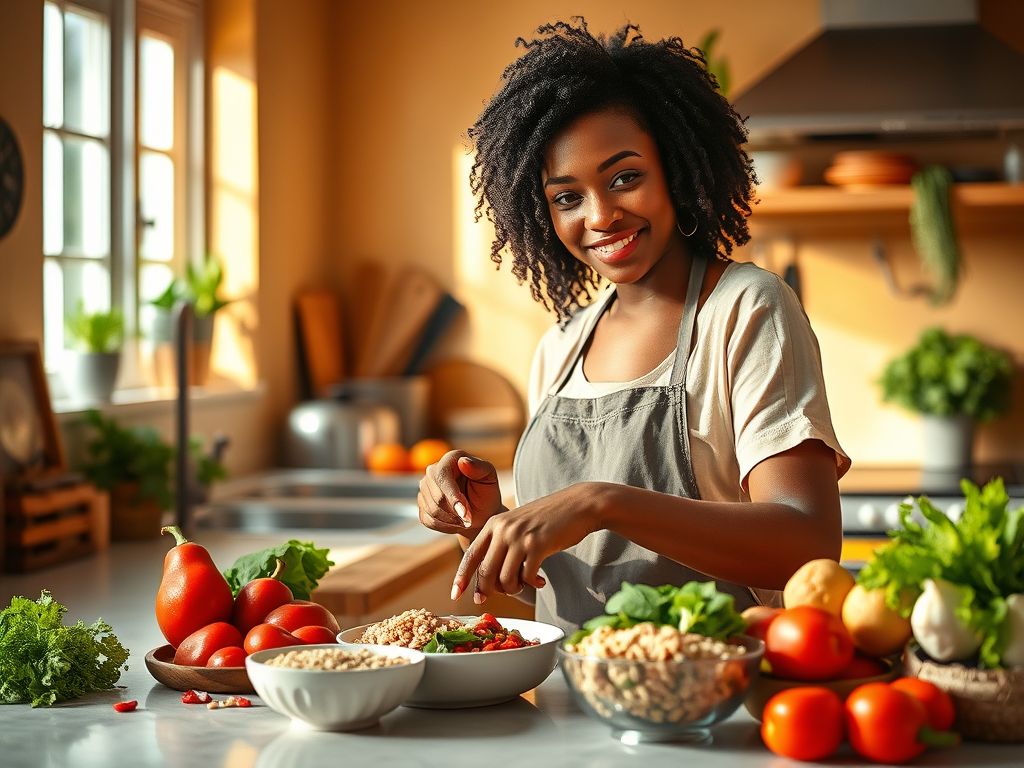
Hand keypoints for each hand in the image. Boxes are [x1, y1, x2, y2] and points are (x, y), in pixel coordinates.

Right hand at [417, 451, 504, 535]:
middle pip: (436, 496)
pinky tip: (456, 523)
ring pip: (432, 509)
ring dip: (451, 520)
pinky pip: (428, 519)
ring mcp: (425, 488)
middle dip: (455, 511)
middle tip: (469, 518)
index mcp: (450, 459)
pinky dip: (444, 526)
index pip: (442, 475)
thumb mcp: (489, 478)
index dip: (452, 495)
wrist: (480, 512)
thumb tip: (463, 461)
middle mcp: (433, 471)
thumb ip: (480, 467)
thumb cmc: (486, 493)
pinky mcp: (421, 504)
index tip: (464, 511)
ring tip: (465, 520)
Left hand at [452, 483, 601, 602]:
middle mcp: (503, 529)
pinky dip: (531, 584)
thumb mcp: (517, 525)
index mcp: (494, 524)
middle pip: (485, 572)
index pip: (471, 554)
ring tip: (524, 584)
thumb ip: (501, 545)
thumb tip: (489, 581)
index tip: (456, 594)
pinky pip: (525, 577)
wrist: (578, 505)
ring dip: (513, 588)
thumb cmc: (547, 519)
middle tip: (490, 599)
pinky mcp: (538, 546)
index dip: (462, 577)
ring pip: (504, 578)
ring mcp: (520, 537)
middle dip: (487, 591)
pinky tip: (540, 580)